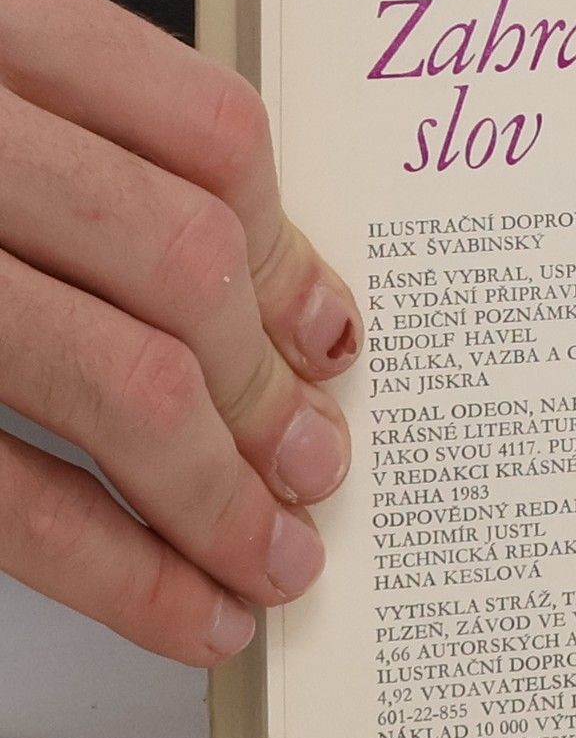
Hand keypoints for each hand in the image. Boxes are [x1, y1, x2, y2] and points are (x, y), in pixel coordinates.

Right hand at [0, 0, 361, 663]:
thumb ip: (83, 143)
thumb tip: (276, 296)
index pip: (205, 128)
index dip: (290, 250)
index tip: (330, 339)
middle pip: (180, 259)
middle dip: (265, 390)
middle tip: (313, 469)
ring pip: (111, 375)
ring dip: (215, 495)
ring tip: (269, 562)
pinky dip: (114, 566)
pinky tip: (182, 609)